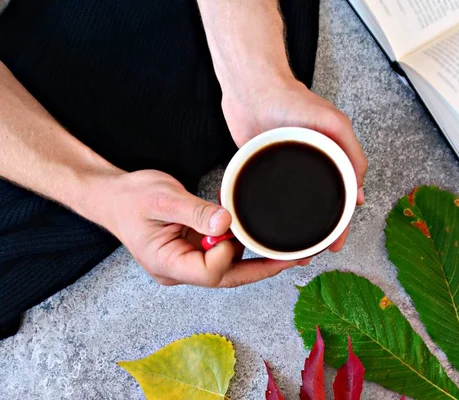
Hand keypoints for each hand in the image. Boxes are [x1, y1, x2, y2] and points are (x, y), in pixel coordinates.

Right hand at [99, 170, 305, 286]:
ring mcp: (187, 261)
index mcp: (168, 264)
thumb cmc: (130, 198)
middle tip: (295, 257)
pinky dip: (240, 242)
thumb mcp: (162, 198)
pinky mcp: (193, 250)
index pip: (211, 272)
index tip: (234, 228)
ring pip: (229, 266)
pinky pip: (222, 252)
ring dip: (254, 255)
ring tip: (285, 244)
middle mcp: (180, 269)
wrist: (113, 196)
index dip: (229, 254)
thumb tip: (225, 223)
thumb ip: (195, 212)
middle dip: (262, 268)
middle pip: (228, 276)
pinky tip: (258, 233)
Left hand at [221, 78, 367, 250]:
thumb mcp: (331, 123)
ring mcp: (289, 168)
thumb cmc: (290, 99)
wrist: (250, 88)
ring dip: (297, 229)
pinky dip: (275, 214)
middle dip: (318, 233)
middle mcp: (312, 164)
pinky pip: (273, 196)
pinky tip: (272, 228)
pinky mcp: (266, 167)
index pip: (342, 197)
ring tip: (292, 251)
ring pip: (297, 205)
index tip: (336, 243)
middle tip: (311, 254)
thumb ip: (351, 152)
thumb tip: (359, 192)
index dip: (342, 223)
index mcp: (331, 156)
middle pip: (320, 206)